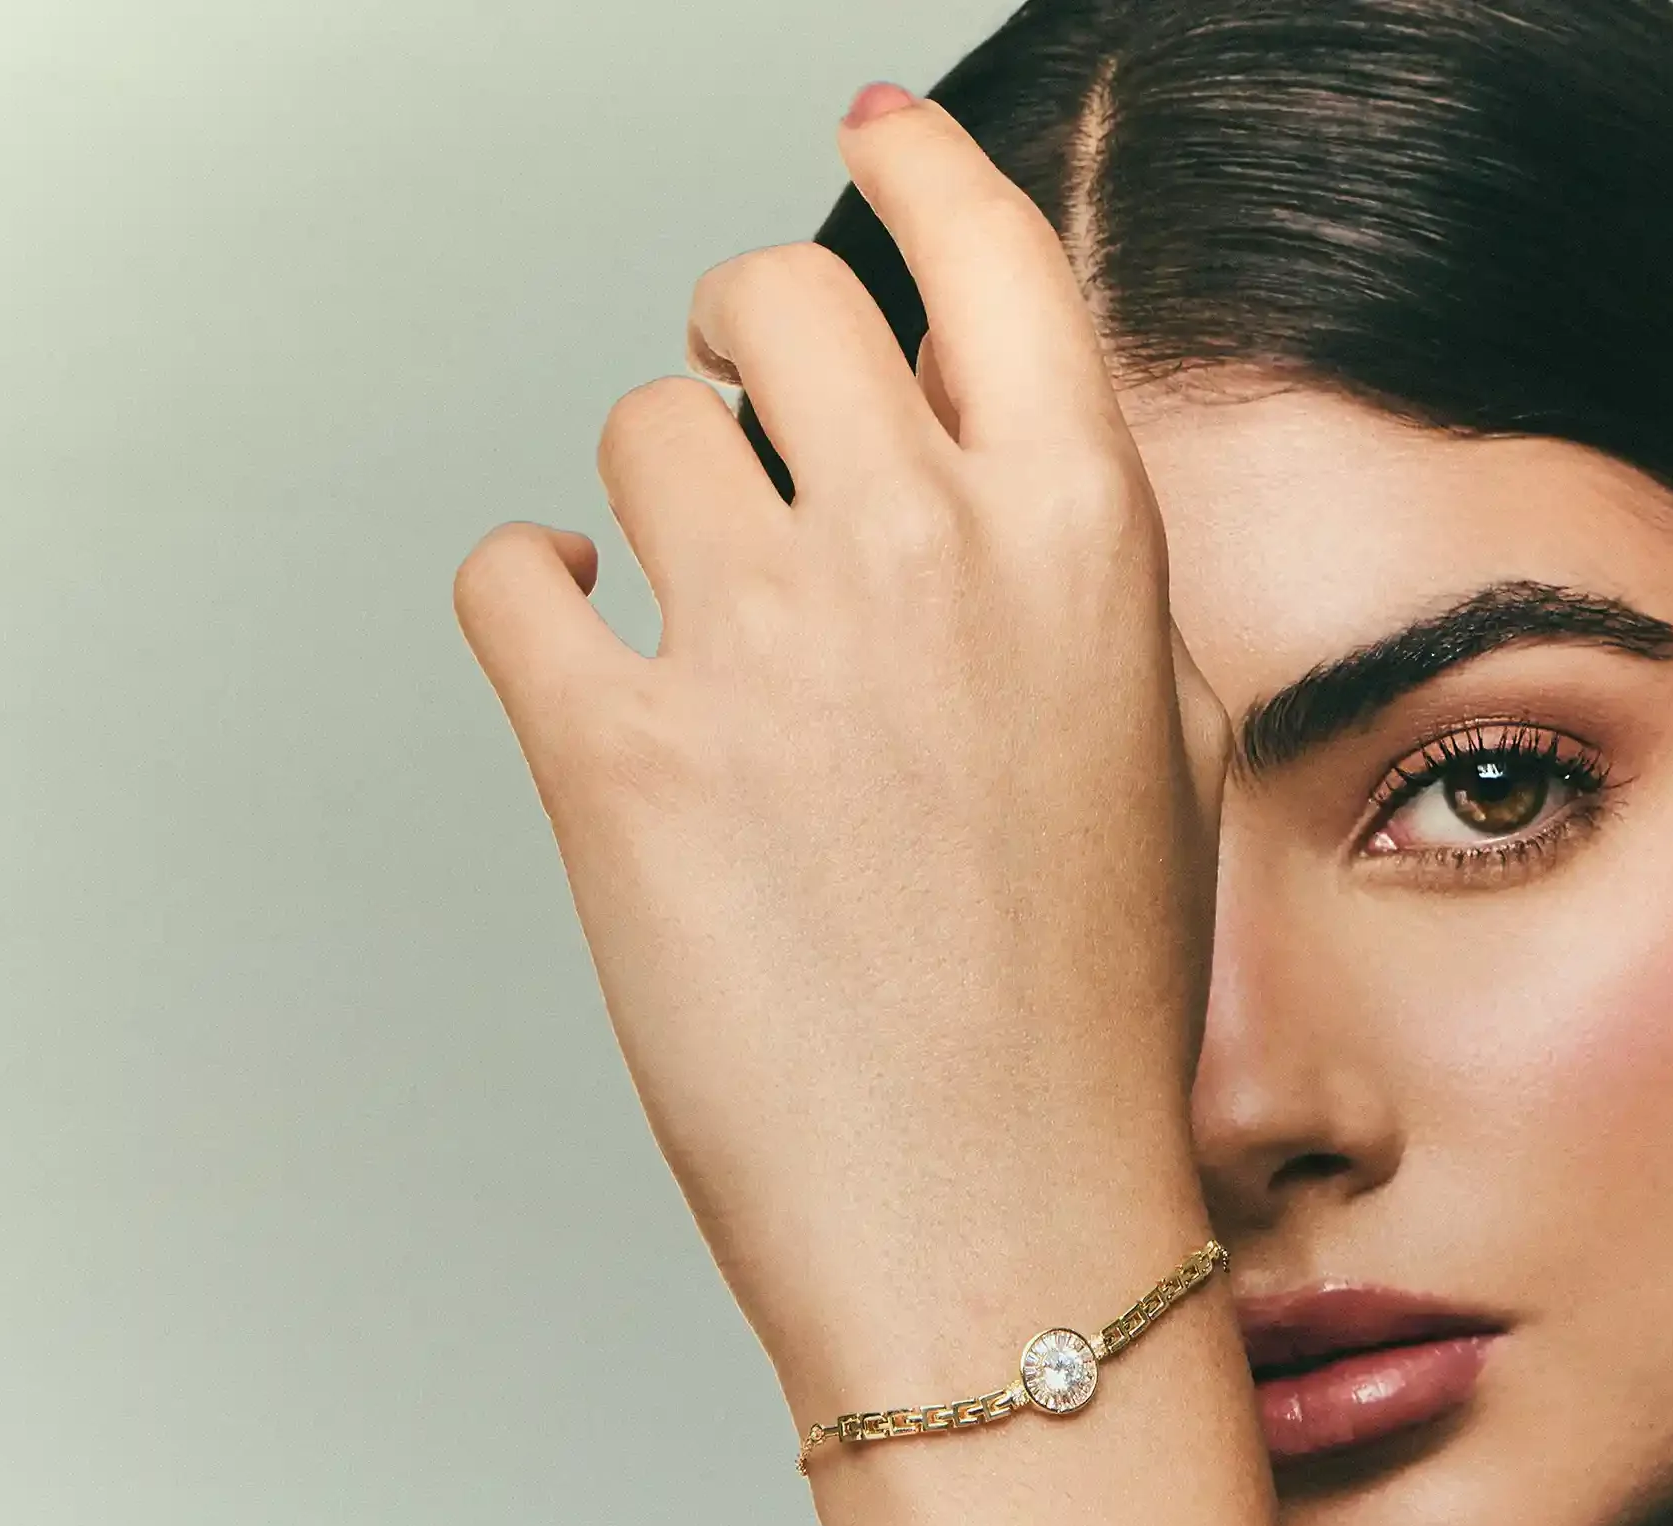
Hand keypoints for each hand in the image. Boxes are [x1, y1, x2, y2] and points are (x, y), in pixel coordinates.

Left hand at [451, 94, 1227, 1425]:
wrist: (1003, 1234)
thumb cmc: (1089, 1024)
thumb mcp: (1159, 757)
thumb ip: (1076, 569)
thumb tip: (975, 445)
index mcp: (1085, 540)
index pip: (986, 250)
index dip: (917, 167)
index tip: (870, 144)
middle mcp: (922, 552)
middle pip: (772, 299)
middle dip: (751, 347)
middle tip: (750, 421)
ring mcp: (764, 650)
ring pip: (641, 431)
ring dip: (659, 502)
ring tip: (701, 617)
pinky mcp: (616, 760)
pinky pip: (513, 572)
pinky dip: (535, 591)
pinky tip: (584, 641)